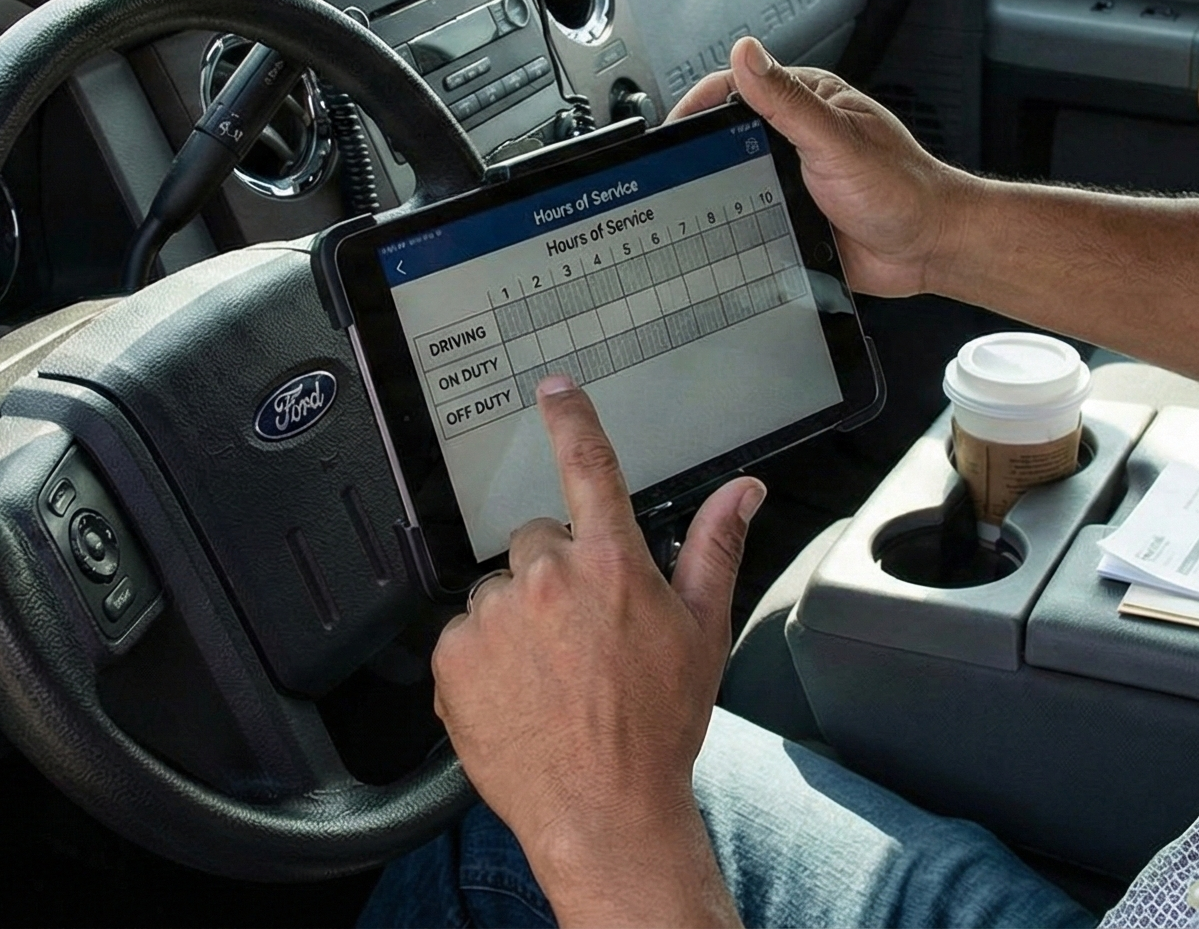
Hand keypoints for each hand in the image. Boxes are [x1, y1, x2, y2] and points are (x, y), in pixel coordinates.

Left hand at [430, 375, 759, 927]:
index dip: (571, 419)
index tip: (554, 389)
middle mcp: (548, 579)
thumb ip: (716, 548)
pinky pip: (464, 635)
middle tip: (581, 634)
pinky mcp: (455, 657)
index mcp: (612, 564)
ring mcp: (496, 617)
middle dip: (554, 574)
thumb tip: (743, 491)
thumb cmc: (657, 728)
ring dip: (517, 618)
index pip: (589, 467)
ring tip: (550, 675)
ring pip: (498, 590)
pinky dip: (484, 659)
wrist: (604, 809)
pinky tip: (518, 695)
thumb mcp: (702, 633)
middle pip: (537, 539)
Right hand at [671, 37, 972, 297]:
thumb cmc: (903, 189)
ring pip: (735, 175)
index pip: (738, 87)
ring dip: (717, 187)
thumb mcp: (837, 140)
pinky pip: (750, 214)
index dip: (700, 103)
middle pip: (730, 132)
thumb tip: (747, 54)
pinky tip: (724, 229)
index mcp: (809, 102)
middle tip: (673, 166)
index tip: (672, 126)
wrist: (928, 249)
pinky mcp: (793, 214)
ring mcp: (794, 176)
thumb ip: (789, 100)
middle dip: (701, 147)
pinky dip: (734, 220)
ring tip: (691, 198)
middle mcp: (798, 136)